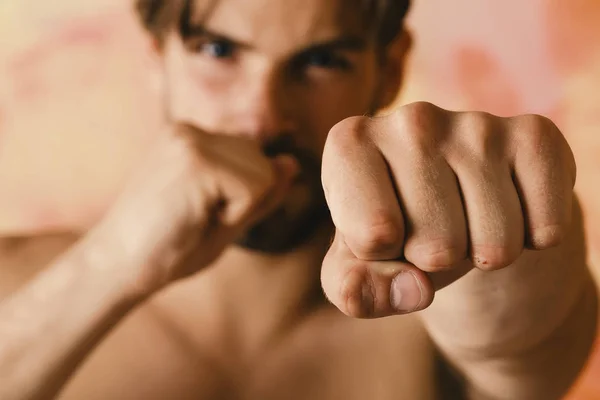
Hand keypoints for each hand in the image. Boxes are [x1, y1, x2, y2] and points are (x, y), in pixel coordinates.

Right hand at [94, 123, 297, 293]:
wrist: (118, 267)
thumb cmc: (169, 247)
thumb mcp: (226, 215)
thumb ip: (260, 189)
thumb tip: (291, 162)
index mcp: (191, 138)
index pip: (254, 160)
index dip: (240, 199)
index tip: (198, 214)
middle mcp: (190, 129)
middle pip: (263, 163)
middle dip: (243, 201)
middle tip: (197, 218)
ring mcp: (190, 139)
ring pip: (264, 175)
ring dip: (239, 208)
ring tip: (195, 217)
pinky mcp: (195, 158)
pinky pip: (254, 187)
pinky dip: (235, 215)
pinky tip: (197, 219)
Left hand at [321, 102, 575, 317]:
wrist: (457, 203)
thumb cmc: (394, 233)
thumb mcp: (357, 268)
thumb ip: (355, 290)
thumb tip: (413, 291)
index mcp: (350, 143)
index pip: (373, 238)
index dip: (383, 257)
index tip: (384, 234)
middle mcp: (410, 119)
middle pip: (437, 246)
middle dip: (436, 260)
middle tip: (432, 230)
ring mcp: (475, 122)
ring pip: (494, 245)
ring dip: (483, 253)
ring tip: (465, 220)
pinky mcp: (534, 134)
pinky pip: (545, 229)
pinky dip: (531, 240)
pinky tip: (508, 208)